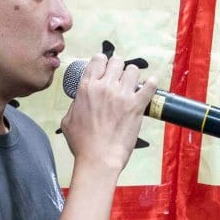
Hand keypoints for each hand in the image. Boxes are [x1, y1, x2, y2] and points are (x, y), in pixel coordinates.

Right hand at [60, 54, 156, 173]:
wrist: (98, 159)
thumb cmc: (83, 144)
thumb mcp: (68, 121)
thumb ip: (75, 105)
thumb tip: (80, 100)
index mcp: (87, 88)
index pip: (97, 60)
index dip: (103, 62)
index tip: (106, 68)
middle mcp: (105, 87)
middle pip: (116, 61)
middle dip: (118, 68)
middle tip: (119, 78)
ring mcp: (122, 95)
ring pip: (133, 69)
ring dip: (133, 76)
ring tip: (133, 85)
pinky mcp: (136, 106)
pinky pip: (150, 86)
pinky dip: (152, 85)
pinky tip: (150, 87)